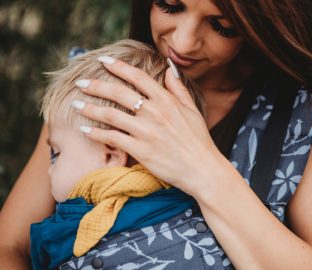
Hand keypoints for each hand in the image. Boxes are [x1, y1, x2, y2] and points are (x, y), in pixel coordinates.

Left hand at [74, 56, 221, 194]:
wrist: (202, 169)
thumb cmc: (198, 139)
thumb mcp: (192, 110)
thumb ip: (178, 88)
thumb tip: (169, 68)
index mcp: (167, 101)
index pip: (138, 77)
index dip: (118, 66)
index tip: (103, 61)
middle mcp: (154, 112)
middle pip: (118, 92)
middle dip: (96, 85)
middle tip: (80, 82)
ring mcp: (146, 131)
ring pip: (111, 114)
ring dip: (89, 108)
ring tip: (75, 104)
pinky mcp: (140, 150)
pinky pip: (112, 138)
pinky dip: (96, 134)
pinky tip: (84, 130)